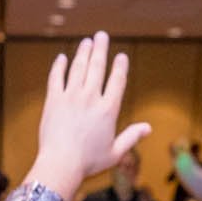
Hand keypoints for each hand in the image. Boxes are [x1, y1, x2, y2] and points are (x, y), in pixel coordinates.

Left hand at [25, 32, 150, 200]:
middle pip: (97, 67)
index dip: (119, 66)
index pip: (117, 81)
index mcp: (108, 110)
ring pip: (78, 68)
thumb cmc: (88, 163)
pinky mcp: (53, 101)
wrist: (60, 165)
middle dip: (100, 48)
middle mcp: (90, 98)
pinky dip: (59, 66)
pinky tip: (62, 58)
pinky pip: (56, 78)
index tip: (121, 56)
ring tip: (86, 41)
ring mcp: (71, 97)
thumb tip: (148, 128)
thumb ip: (131, 137)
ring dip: (82, 52)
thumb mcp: (115, 153)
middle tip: (101, 35)